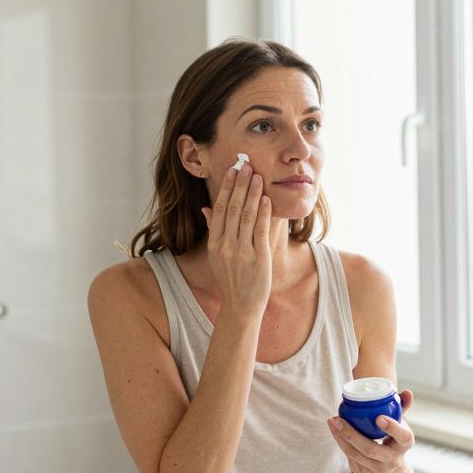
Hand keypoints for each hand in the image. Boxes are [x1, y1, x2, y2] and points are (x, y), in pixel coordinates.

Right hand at [200, 163, 272, 319]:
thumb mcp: (217, 256)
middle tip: (246, 166)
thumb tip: (206, 209)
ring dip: (252, 194)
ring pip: (245, 216)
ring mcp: (242, 252)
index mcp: (215, 243)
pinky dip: (263, 213)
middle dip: (239, 185)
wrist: (240, 306)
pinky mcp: (258, 258)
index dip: (226, 188)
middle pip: (231, 208)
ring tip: (257, 176)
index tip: (232, 171)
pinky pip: (260, 231)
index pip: (219, 209)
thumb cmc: (231, 280)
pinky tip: (266, 199)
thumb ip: (214, 231)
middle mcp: (226, 245)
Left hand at [327, 389, 414, 472]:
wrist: (391, 470)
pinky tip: (334, 430)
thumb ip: (403, 407)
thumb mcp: (401, 426)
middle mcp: (392, 460)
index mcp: (405, 444)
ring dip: (340, 437)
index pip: (402, 436)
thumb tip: (407, 392)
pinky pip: (349, 457)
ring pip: (355, 454)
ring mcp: (377, 469)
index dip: (392, 428)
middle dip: (352, 434)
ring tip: (332, 421)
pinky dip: (340, 442)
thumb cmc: (395, 439)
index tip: (379, 418)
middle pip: (370, 449)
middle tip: (338, 418)